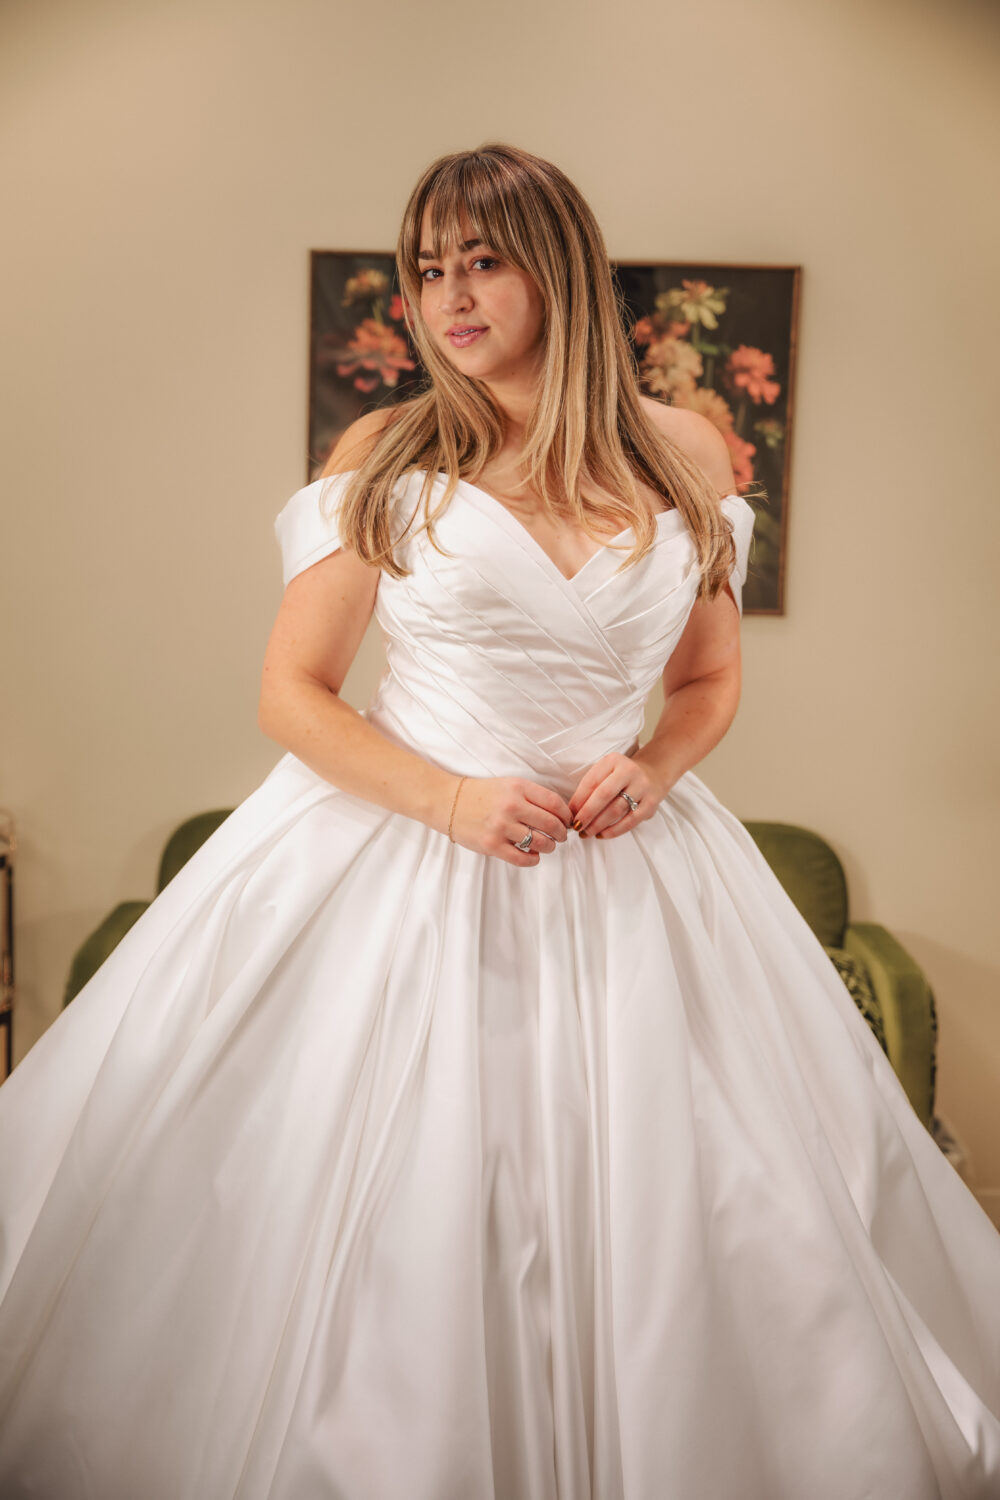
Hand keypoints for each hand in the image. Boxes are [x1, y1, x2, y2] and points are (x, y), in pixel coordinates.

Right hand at [448, 776, 573, 866]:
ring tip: (547, 846)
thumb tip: (560, 815)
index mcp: (518, 787)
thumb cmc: (482, 794)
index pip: (555, 803)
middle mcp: (511, 806)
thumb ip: (532, 796)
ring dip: (549, 847)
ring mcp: (501, 827)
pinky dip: (533, 859)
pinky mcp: (491, 845)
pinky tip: (533, 855)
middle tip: (561, 836)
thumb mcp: (508, 785)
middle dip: (562, 833)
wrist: (448, 802)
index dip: (566, 815)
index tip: (567, 821)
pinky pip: (522, 858)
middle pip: (552, 824)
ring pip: (541, 843)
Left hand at [568, 752, 663, 839]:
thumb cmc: (621, 776)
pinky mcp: (651, 803)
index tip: (569, 814)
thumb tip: (573, 811)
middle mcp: (629, 771)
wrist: (653, 773)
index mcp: (613, 761)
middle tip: (576, 826)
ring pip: (616, 810)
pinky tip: (602, 834)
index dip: (578, 800)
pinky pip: (630, 821)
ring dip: (598, 824)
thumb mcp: (606, 772)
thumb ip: (590, 787)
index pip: (591, 781)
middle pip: (603, 795)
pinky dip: (614, 831)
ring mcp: (642, 787)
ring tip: (586, 832)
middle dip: (587, 814)